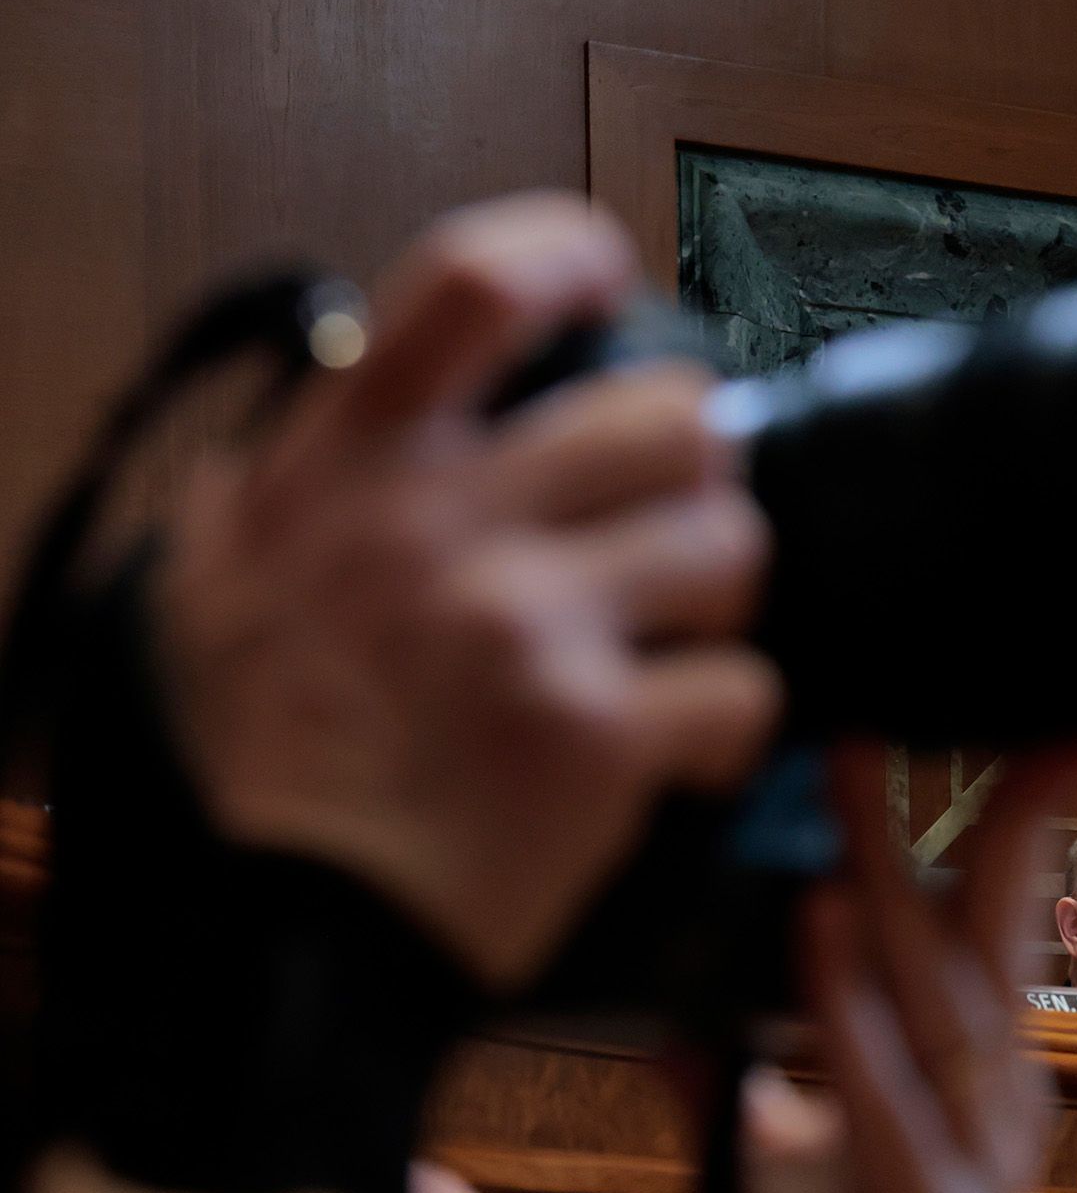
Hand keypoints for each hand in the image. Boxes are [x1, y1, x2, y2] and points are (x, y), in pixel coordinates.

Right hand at [153, 193, 780, 987]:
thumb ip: (296, 480)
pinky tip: (680, 754)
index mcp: (350, 465)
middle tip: (668, 529)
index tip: (612, 287)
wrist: (264, 932)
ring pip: (730, 544)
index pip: (476, 285)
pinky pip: (744, 688)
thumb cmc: (242, 767)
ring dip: (721, 601)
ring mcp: (527, 623)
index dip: (571, 259)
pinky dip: (728, 729)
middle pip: (671, 417)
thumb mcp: (215, 580)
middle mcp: (444, 522)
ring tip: (674, 645)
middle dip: (697, 474)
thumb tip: (341, 395)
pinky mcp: (598, 735)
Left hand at [720, 741, 1076, 1192]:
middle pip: (985, 943)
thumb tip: (695, 1022)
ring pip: (942, 1002)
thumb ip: (756, 1102)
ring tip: (843, 786)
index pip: (992, 936)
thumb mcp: (781, 1188)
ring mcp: (973, 1176)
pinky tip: (815, 925)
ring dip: (887, 884)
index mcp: (979, 1099)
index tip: (1019, 721)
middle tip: (904, 712)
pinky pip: (882, 1093)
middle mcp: (1001, 1121)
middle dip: (957, 818)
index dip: (1005, 825)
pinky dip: (847, 1005)